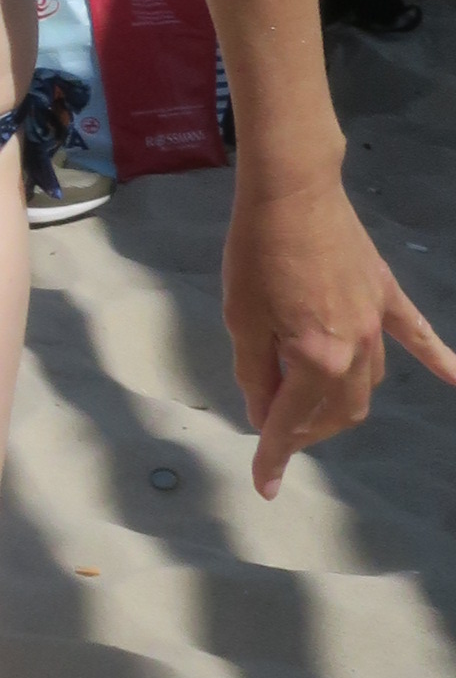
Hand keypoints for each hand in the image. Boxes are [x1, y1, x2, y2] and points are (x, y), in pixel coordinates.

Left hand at [222, 168, 455, 498]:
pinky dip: (439, 361)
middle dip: (304, 432)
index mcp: (315, 357)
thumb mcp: (241, 320)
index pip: (290, 420)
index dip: (272, 455)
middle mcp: (355, 348)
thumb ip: (256, 373)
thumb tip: (264, 413)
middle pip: (336, 412)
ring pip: (368, 385)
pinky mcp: (385, 295)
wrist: (292, 192)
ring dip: (339, 406)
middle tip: (276, 432)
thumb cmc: (256, 253)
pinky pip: (417, 336)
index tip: (264, 484)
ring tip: (310, 410)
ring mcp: (376, 322)